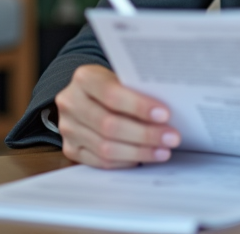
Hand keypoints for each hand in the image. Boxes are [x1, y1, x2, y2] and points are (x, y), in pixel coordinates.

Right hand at [54, 64, 181, 168]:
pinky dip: (125, 161)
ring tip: (163, 151)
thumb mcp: (120, 78)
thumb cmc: (111, 85)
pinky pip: (100, 162)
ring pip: (105, 147)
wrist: (85, 95)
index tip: (164, 115)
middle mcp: (71, 102)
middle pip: (109, 125)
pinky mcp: (70, 148)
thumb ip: (136, 91)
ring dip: (139, 151)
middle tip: (171, 138)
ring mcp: (68, 128)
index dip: (139, 106)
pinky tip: (143, 158)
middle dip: (145, 134)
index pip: (112, 94)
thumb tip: (167, 113)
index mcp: (84, 78)